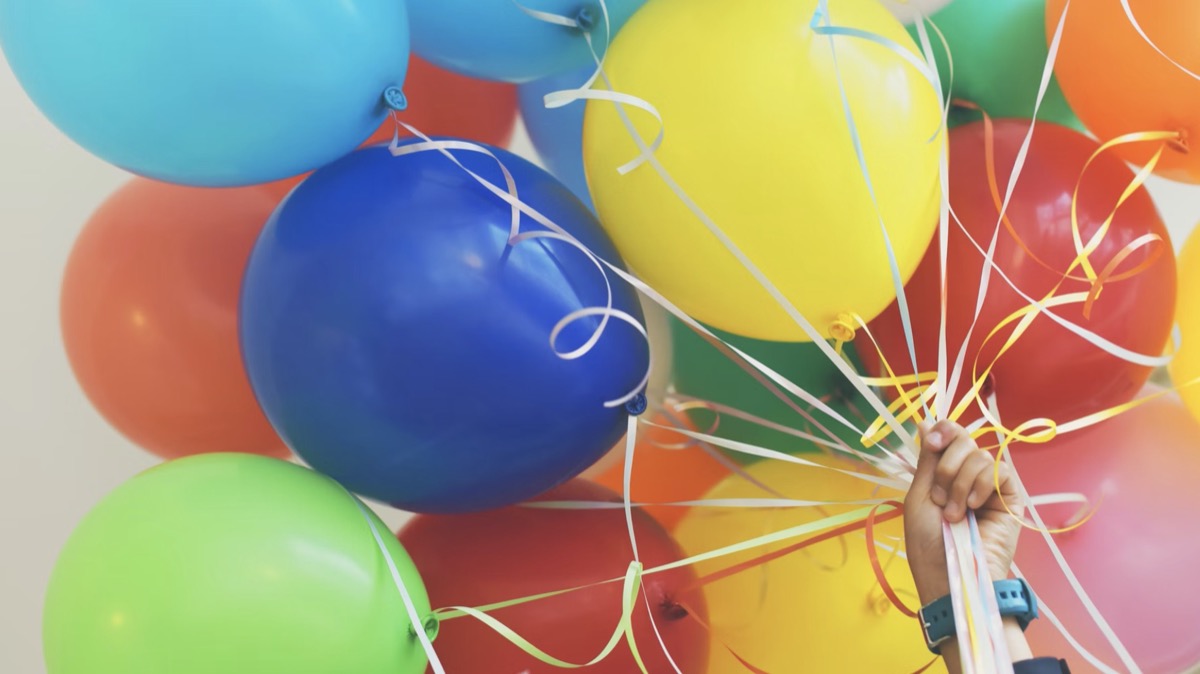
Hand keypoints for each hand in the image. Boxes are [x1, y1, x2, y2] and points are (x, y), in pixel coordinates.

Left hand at [904, 420, 1023, 603]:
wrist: (950, 575)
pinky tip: (974, 506)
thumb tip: (925, 422)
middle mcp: (969, 476)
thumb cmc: (929, 543)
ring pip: (980, 454)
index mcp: (945, 474)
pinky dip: (981, 484)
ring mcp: (990, 487)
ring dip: (959, 483)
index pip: (951, 436)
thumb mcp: (920, 496)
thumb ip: (928, 459)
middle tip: (939, 497)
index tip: (932, 442)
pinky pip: (999, 470)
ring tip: (954, 514)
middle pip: (965, 439)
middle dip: (946, 466)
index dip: (943, 431)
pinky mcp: (1011, 498)